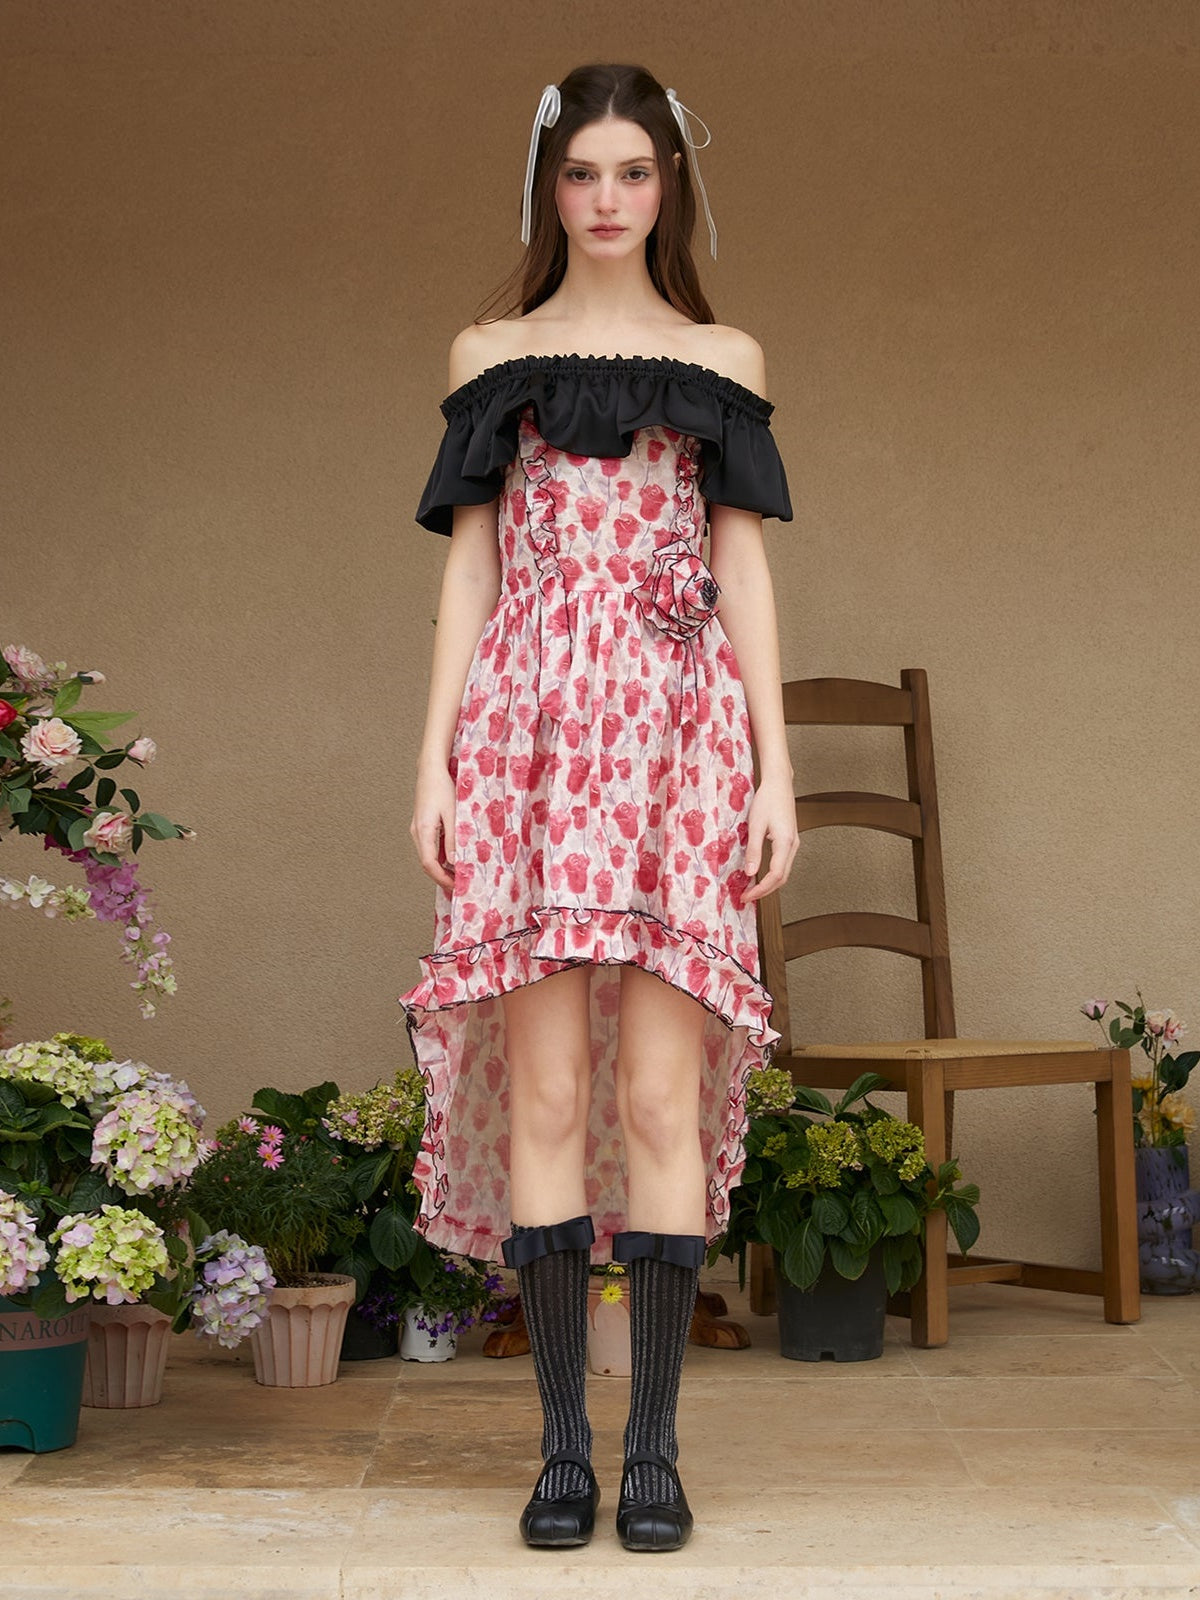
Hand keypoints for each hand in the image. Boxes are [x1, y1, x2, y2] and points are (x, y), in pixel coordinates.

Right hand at [410, 760, 456, 891]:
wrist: (431, 770)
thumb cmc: (442, 788)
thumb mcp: (453, 815)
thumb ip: (453, 840)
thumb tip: (455, 863)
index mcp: (423, 831)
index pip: (429, 864)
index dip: (442, 879)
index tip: (456, 887)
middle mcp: (417, 833)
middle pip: (427, 864)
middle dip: (442, 877)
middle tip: (459, 885)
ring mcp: (417, 829)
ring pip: (428, 856)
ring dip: (441, 868)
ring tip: (458, 875)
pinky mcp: (422, 825)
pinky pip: (430, 847)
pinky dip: (440, 857)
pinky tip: (453, 859)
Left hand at [739, 770, 797, 903]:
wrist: (779, 783)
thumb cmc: (767, 800)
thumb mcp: (756, 825)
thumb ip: (754, 850)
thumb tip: (750, 873)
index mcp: (785, 843)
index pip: (775, 876)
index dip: (761, 890)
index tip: (746, 896)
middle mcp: (793, 846)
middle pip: (782, 878)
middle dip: (765, 890)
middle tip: (747, 896)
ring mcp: (793, 843)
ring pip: (784, 872)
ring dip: (769, 883)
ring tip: (751, 888)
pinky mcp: (789, 840)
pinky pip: (783, 863)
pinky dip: (772, 873)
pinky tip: (760, 873)